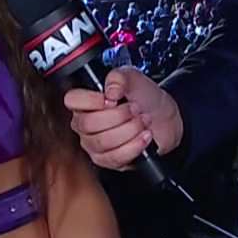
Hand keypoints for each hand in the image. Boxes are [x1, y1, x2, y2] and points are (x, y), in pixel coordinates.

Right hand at [64, 67, 182, 170]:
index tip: (112, 99)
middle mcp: (86, 124)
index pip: (72, 100)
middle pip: (89, 124)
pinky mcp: (109, 160)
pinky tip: (144, 136)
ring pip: (103, 142)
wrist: (166, 117)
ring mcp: (95, 144)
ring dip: (130, 130)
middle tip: (135, 109)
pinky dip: (134, 146)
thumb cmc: (146, 98)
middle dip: (119, 116)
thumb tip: (110, 90)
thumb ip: (119, 77)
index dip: (91, 100)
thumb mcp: (134, 78)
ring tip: (143, 121)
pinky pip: (115, 157)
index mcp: (87, 101)